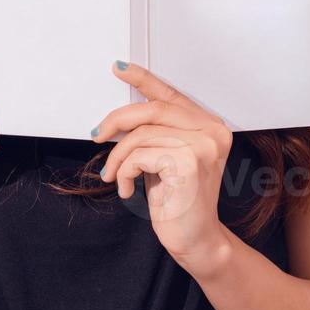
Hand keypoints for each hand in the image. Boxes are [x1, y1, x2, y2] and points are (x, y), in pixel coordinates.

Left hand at [92, 61, 233, 273]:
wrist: (195, 240)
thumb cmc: (179, 201)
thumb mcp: (165, 159)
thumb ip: (154, 133)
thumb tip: (119, 116)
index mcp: (210, 126)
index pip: (172, 95)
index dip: (143, 79)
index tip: (119, 68)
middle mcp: (213, 131)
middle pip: (153, 109)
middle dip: (117, 120)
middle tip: (97, 136)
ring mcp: (203, 146)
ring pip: (142, 135)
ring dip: (117, 157)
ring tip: (113, 176)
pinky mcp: (189, 163)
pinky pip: (140, 155)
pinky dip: (125, 172)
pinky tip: (129, 190)